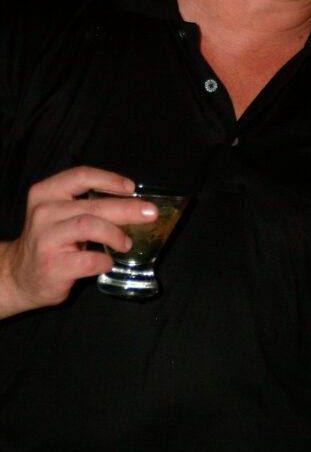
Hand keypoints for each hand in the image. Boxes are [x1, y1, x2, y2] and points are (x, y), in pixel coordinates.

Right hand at [0, 166, 158, 317]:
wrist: (20, 275)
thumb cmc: (50, 242)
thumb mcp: (59, 214)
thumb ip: (86, 204)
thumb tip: (133, 203)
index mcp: (46, 193)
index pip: (81, 176)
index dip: (109, 179)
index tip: (130, 187)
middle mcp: (44, 212)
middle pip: (92, 205)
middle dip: (127, 208)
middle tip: (150, 213)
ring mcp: (46, 239)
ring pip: (89, 226)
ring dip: (115, 234)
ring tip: (126, 243)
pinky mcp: (53, 265)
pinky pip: (89, 260)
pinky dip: (105, 261)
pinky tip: (108, 263)